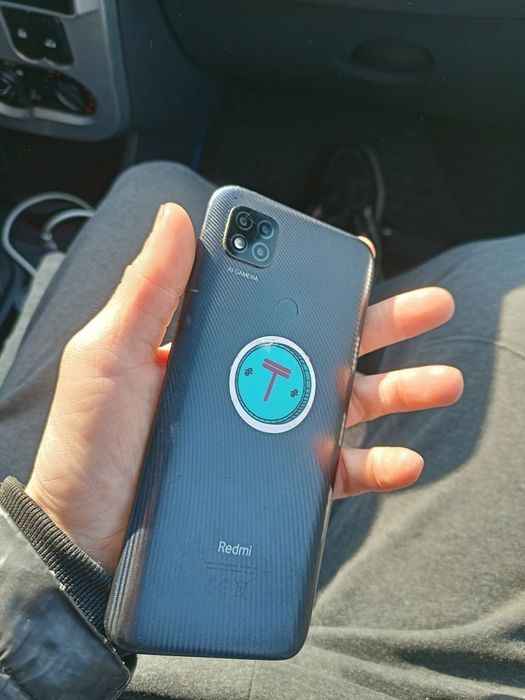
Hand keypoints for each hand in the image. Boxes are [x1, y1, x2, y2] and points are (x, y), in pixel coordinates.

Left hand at [26, 203, 462, 571]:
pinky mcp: (275, 485)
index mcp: (211, 347)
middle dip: (385, 327)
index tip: (359, 263)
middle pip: (327, 348)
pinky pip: (336, 471)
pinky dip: (375, 466)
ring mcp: (265, 436)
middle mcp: (246, 386)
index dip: (321, 285)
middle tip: (432, 307)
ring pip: (345, 405)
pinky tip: (402, 459)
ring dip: (399, 392)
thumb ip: (148, 290)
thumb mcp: (110, 356)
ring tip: (440, 381)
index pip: (276, 305)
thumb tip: (177, 219)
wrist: (86, 541)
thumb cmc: (89, 448)